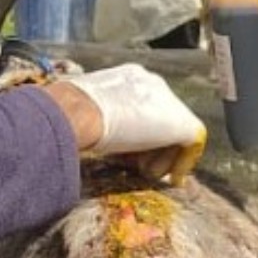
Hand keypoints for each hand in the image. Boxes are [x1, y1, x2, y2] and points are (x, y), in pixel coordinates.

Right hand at [50, 64, 207, 184]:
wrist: (76, 113)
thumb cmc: (66, 115)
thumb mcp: (82, 113)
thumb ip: (99, 120)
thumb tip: (86, 135)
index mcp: (130, 78)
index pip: (143, 108)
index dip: (138, 136)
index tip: (128, 156)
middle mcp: (153, 84)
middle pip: (163, 120)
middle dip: (153, 147)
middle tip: (140, 168)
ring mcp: (170, 102)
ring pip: (176, 133)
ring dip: (163, 158)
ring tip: (145, 172)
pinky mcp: (182, 122)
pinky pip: (191, 144)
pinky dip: (182, 164)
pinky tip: (171, 179)